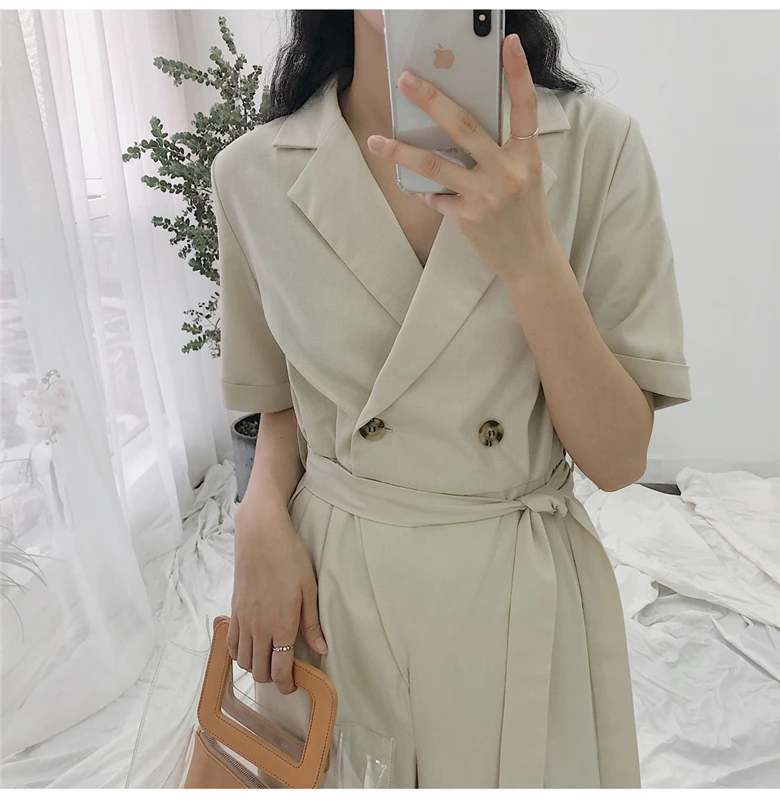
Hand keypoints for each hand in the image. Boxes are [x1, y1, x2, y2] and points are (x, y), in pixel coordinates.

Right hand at [228, 501, 326, 694]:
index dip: (287, 685)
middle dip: (272, 679)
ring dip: (255, 667)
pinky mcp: (234, 611)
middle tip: (284, 672)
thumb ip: (311, 623)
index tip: (293, 686)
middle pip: (260, 672)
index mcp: (282, 625)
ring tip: (269, 659)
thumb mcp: (309, 588)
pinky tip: (251, 647)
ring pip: (243, 662)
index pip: (281, 670)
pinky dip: (239, 654)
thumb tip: (321, 649)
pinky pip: (231, 645)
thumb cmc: (289, 557)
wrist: (260, 535)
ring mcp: (243, 620)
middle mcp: (259, 628)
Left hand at [367, 33, 563, 286]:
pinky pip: (435, 196)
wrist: (529, 258)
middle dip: (432, 99)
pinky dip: (425, 190)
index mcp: (526, 155)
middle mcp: (508, 172)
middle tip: (406, 79)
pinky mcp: (468, 217)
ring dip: (401, 151)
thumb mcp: (524, 174)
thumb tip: (455, 125)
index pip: (524, 107)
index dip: (518, 74)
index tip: (507, 42)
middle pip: (464, 126)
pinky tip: (418, 188)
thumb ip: (501, 149)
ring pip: (436, 164)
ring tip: (376, 140)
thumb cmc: (524, 211)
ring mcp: (486, 195)